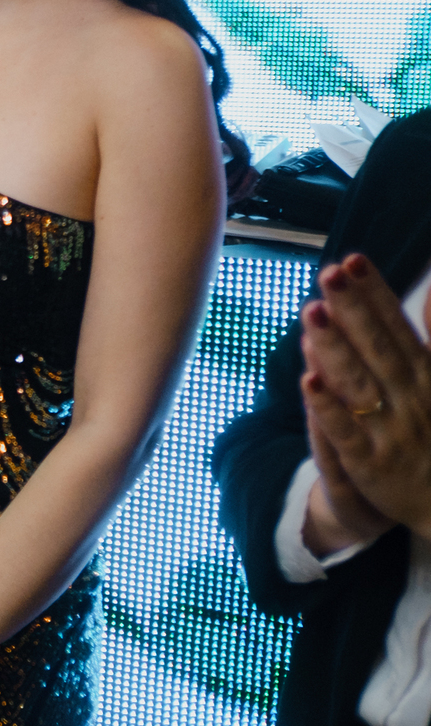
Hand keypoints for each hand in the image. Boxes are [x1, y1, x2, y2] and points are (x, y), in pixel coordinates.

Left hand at [301, 254, 430, 536]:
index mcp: (428, 376)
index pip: (397, 327)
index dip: (375, 293)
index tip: (352, 260)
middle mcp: (410, 399)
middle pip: (377, 348)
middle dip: (353, 309)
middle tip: (328, 273)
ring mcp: (390, 432)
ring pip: (358, 385)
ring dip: (335, 349)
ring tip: (310, 312)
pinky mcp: (371, 465)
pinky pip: (347, 434)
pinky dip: (328, 409)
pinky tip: (306, 382)